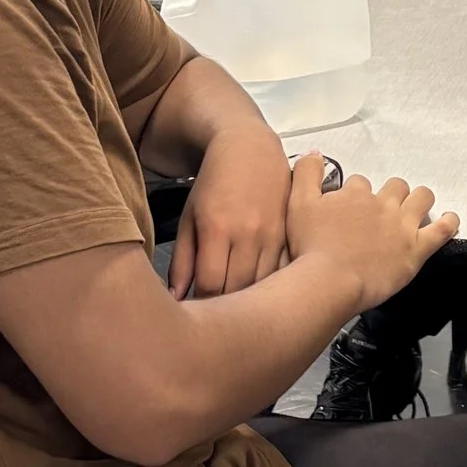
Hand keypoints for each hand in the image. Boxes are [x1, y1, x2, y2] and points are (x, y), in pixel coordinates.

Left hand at [169, 116, 292, 298]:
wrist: (251, 148)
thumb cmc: (214, 183)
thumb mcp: (189, 217)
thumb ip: (182, 259)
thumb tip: (177, 297)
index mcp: (217, 228)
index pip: (209, 285)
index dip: (200, 304)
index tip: (194, 313)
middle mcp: (248, 233)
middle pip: (237, 290)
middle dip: (224, 308)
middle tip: (214, 317)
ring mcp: (273, 235)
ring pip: (264, 286)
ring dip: (250, 302)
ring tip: (238, 310)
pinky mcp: (290, 235)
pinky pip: (282, 273)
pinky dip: (271, 288)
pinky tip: (262, 294)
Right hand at [286, 155, 455, 307]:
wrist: (329, 281)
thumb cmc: (310, 247)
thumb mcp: (297, 203)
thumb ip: (305, 175)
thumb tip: (314, 153)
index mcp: (355, 195)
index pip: (360, 184)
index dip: (356, 195)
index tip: (350, 210)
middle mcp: (382, 205)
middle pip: (395, 187)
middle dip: (391, 194)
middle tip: (383, 211)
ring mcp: (402, 226)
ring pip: (421, 198)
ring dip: (420, 200)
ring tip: (416, 209)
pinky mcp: (416, 249)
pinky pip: (441, 230)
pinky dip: (448, 223)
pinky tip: (450, 220)